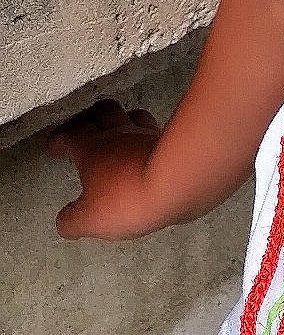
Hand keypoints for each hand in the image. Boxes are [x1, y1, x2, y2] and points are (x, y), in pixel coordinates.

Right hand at [41, 98, 165, 238]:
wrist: (178, 184)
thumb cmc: (128, 198)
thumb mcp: (90, 219)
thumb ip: (72, 220)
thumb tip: (65, 222)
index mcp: (92, 148)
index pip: (69, 135)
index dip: (58, 139)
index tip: (53, 146)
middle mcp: (119, 134)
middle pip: (101, 111)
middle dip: (90, 118)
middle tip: (85, 130)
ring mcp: (147, 135)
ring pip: (131, 115)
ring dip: (122, 121)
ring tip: (118, 132)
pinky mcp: (172, 143)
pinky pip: (155, 131)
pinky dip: (146, 135)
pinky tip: (147, 147)